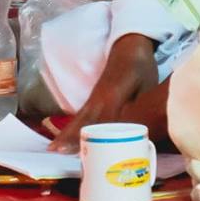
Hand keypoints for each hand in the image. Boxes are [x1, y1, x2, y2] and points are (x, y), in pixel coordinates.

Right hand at [48, 33, 158, 151]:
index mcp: (114, 95)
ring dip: (66, 133)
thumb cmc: (140, 69)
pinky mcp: (93, 99)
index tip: (79, 148)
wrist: (130, 48)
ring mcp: (94, 98)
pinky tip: (62, 139)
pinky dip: (70, 127)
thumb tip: (140, 134)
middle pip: (84, 121)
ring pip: (79, 119)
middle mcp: (100, 98)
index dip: (92, 133)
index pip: (102, 120)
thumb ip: (141, 110)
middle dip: (70, 137)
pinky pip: (80, 115)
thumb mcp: (146, 88)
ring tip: (52, 148)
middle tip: (54, 152)